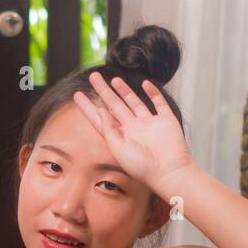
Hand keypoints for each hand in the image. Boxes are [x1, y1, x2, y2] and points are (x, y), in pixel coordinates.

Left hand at [72, 72, 195, 197]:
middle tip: (93, 76)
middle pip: (114, 105)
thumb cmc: (143, 167)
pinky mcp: (165, 121)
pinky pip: (158, 103)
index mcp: (120, 137)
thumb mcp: (119, 149)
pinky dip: (153, 93)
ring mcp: (149, 124)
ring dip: (124, 91)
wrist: (169, 171)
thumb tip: (100, 111)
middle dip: (103, 91)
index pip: (100, 118)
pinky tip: (145, 84)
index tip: (77, 94)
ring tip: (114, 80)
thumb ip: (108, 130)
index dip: (88, 107)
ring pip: (134, 102)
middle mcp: (133, 129)